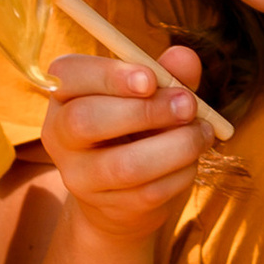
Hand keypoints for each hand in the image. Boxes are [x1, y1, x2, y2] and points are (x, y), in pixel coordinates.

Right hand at [39, 43, 208, 245]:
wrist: (124, 193)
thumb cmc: (138, 126)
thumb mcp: (151, 94)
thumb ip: (167, 73)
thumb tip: (185, 57)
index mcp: (64, 94)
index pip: (67, 76)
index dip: (109, 75)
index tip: (151, 78)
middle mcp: (60, 134)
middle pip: (86, 120)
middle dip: (146, 111)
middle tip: (188, 105)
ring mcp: (80, 176)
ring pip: (124, 165)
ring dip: (176, 146)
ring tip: (202, 132)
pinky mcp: (108, 207)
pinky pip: (149, 191)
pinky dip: (181, 173)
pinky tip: (191, 161)